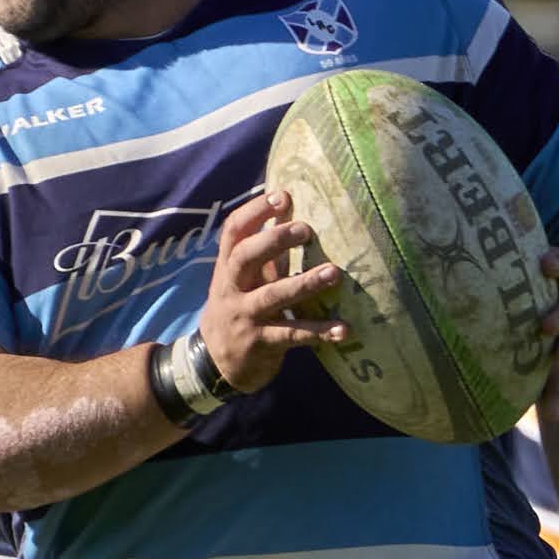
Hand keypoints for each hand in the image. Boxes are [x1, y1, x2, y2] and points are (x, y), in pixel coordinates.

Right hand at [199, 191, 349, 392]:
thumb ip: (265, 250)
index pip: (234, 232)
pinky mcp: (260, 344)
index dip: (255, 211)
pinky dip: (319, 332)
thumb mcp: (243, 279)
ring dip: (304, 283)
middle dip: (274, 241)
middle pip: (245, 258)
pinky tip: (344, 329)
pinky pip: (292, 334)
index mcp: (228, 268)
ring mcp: (245, 317)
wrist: (214, 363)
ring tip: (333, 273)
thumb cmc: (239, 309)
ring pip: (273, 296)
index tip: (282, 195)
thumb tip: (286, 207)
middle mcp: (231, 289)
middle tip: (305, 229)